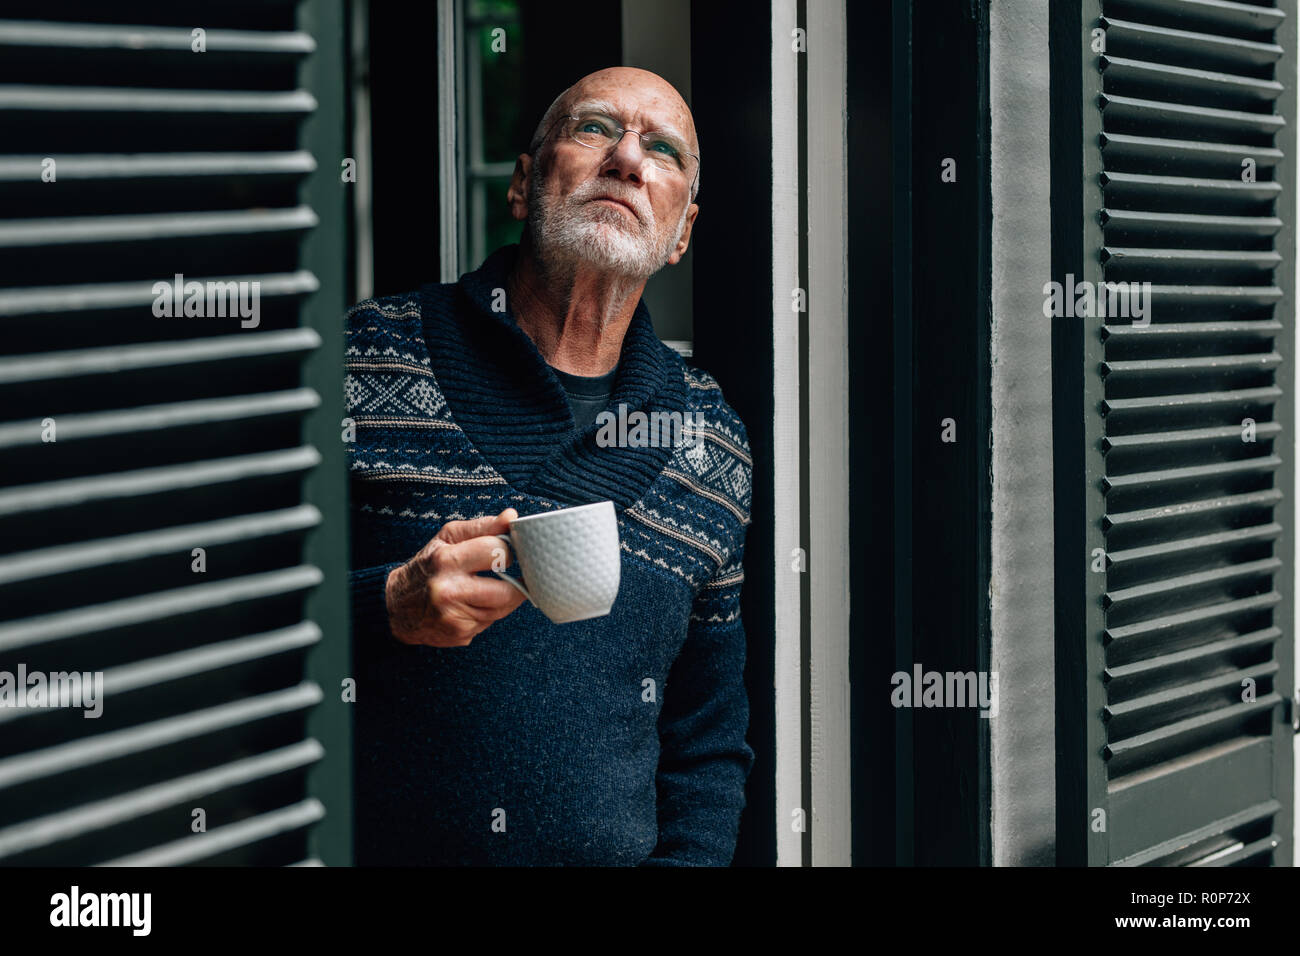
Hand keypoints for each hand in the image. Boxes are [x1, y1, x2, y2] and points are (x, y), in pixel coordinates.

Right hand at [384, 508, 526, 646]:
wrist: (396, 607)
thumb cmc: (427, 566)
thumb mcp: (448, 538)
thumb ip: (483, 527)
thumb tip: (512, 516)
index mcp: (447, 560)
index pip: (497, 552)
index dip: (507, 550)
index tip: (505, 551)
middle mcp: (449, 591)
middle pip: (507, 592)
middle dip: (516, 583)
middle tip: (512, 575)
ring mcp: (455, 617)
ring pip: (503, 609)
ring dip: (505, 599)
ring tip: (489, 588)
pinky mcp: (460, 634)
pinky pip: (491, 622)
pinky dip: (489, 613)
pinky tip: (475, 604)